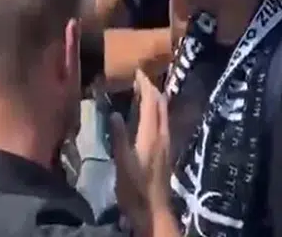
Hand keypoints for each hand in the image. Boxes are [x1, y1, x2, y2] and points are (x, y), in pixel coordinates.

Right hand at [111, 71, 170, 229]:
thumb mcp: (122, 163)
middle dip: (152, 88)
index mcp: (152, 134)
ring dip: (155, 99)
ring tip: (142, 91)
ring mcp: (167, 142)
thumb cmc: (135, 188)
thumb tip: (114, 114)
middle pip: (161, 104)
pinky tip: (147, 115)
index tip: (137, 71)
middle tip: (139, 78)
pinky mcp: (166, 150)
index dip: (146, 84)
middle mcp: (163, 134)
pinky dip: (156, 110)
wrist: (154, 210)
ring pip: (164, 112)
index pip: (152, 101)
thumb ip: (119, 138)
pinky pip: (163, 121)